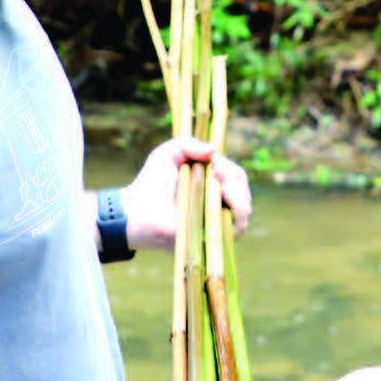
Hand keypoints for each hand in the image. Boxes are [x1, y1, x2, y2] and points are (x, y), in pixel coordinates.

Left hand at [121, 136, 251, 251]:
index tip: (216, 168)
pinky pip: (237, 227)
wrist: (137, 214)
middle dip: (237, 186)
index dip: (230, 171)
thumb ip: (188, 143)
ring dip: (239, 199)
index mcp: (208, 183)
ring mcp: (215, 221)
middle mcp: (215, 202)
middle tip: (222, 183)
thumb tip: (214, 151)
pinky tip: (225, 207)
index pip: (234, 176)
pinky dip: (237, 215)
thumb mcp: (167, 154)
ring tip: (224, 194)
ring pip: (244, 209)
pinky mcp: (212, 238)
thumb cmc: (150, 183)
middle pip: (242, 191)